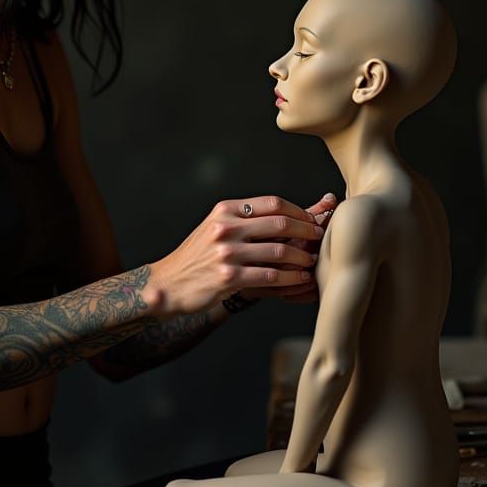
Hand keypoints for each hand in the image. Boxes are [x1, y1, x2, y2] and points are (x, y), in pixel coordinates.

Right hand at [148, 197, 323, 317]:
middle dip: (306, 230)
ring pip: (279, 250)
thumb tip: (284, 213)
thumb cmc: (197, 257)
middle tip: (319, 238)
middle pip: (280, 222)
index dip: (298, 211)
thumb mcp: (215, 227)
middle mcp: (226, 227)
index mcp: (225, 210)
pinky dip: (292, 278)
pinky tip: (300, 278)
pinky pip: (271, 276)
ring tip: (310, 260)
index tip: (311, 220)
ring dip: (302, 256)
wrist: (167, 284)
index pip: (272, 203)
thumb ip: (245, 220)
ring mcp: (227, 253)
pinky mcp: (229, 278)